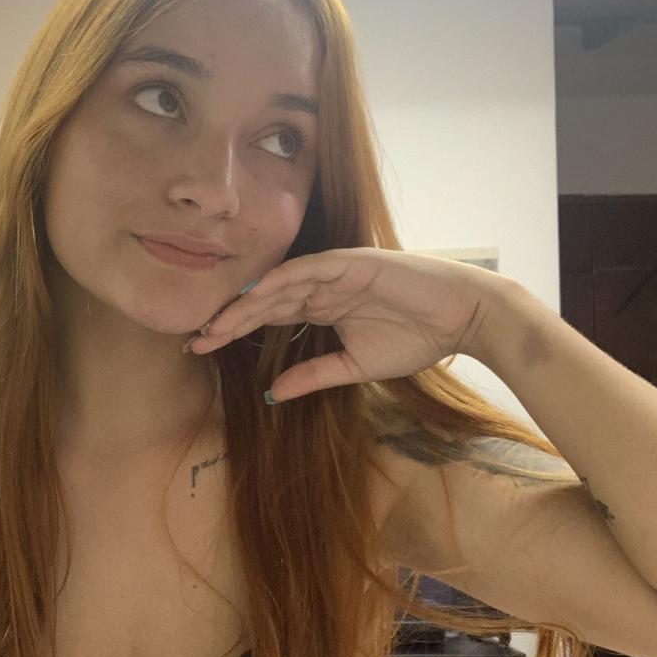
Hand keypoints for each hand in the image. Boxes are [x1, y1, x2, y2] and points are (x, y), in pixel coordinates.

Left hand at [186, 246, 504, 401]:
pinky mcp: (352, 262)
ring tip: (216, 323)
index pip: (268, 317)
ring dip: (247, 304)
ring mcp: (335, 271)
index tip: (202, 349)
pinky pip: (309, 269)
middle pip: (264, 301)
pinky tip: (255, 294)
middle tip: (195, 339)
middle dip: (229, 320)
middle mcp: (321, 286)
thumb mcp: (355, 366)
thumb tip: (272, 394)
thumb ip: (313, 375)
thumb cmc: (415, 337)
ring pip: (279, 284)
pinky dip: (281, 279)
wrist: (461, 318)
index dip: (235, 330)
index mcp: (321, 307)